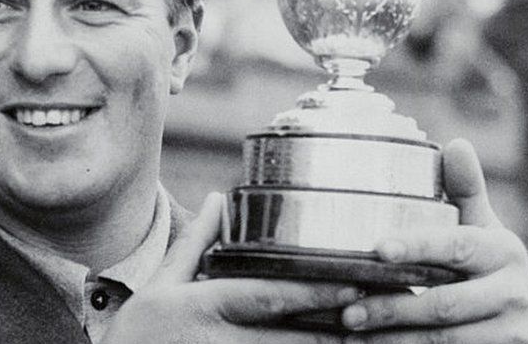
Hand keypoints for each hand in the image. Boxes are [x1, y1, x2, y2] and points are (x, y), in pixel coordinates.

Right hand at [104, 193, 360, 342]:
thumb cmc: (138, 336)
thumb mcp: (162, 285)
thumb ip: (195, 244)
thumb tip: (222, 198)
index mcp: (201, 307)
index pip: (267, 298)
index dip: (314, 293)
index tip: (356, 284)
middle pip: (295, 341)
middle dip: (344, 329)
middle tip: (389, 314)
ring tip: (382, 338)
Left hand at [338, 139, 527, 343]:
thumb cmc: (489, 266)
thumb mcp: (483, 230)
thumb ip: (465, 192)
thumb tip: (456, 144)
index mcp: (503, 250)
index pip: (455, 245)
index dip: (417, 246)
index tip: (377, 248)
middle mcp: (515, 291)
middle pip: (444, 304)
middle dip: (393, 309)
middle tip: (349, 312)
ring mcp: (514, 330)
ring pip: (446, 340)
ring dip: (395, 340)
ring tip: (353, 335)